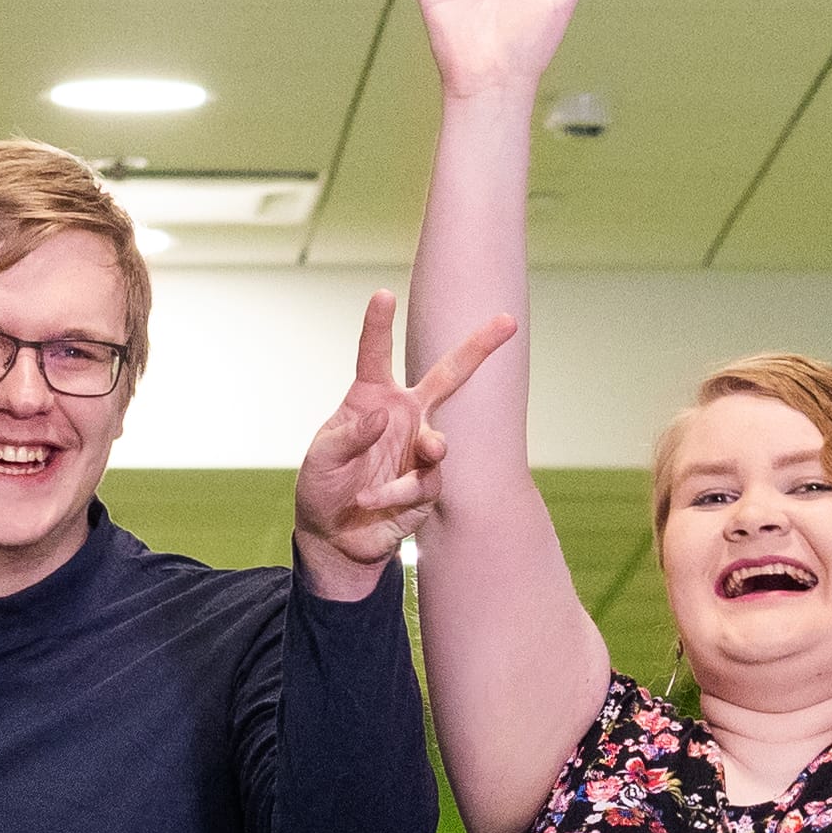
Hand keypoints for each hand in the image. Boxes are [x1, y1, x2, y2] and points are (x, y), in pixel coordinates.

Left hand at [294, 289, 516, 587]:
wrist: (338, 537)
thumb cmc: (324, 486)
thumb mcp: (323, 457)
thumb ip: (349, 435)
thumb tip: (383, 417)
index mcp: (372, 398)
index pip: (376, 355)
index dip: (380, 325)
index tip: (384, 295)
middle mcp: (403, 417)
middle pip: (448, 376)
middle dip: (479, 348)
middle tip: (508, 322)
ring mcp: (419, 451)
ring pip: (440, 440)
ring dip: (431, 447)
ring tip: (429, 449)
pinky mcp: (427, 486)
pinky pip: (424, 483)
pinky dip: (396, 492)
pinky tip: (372, 499)